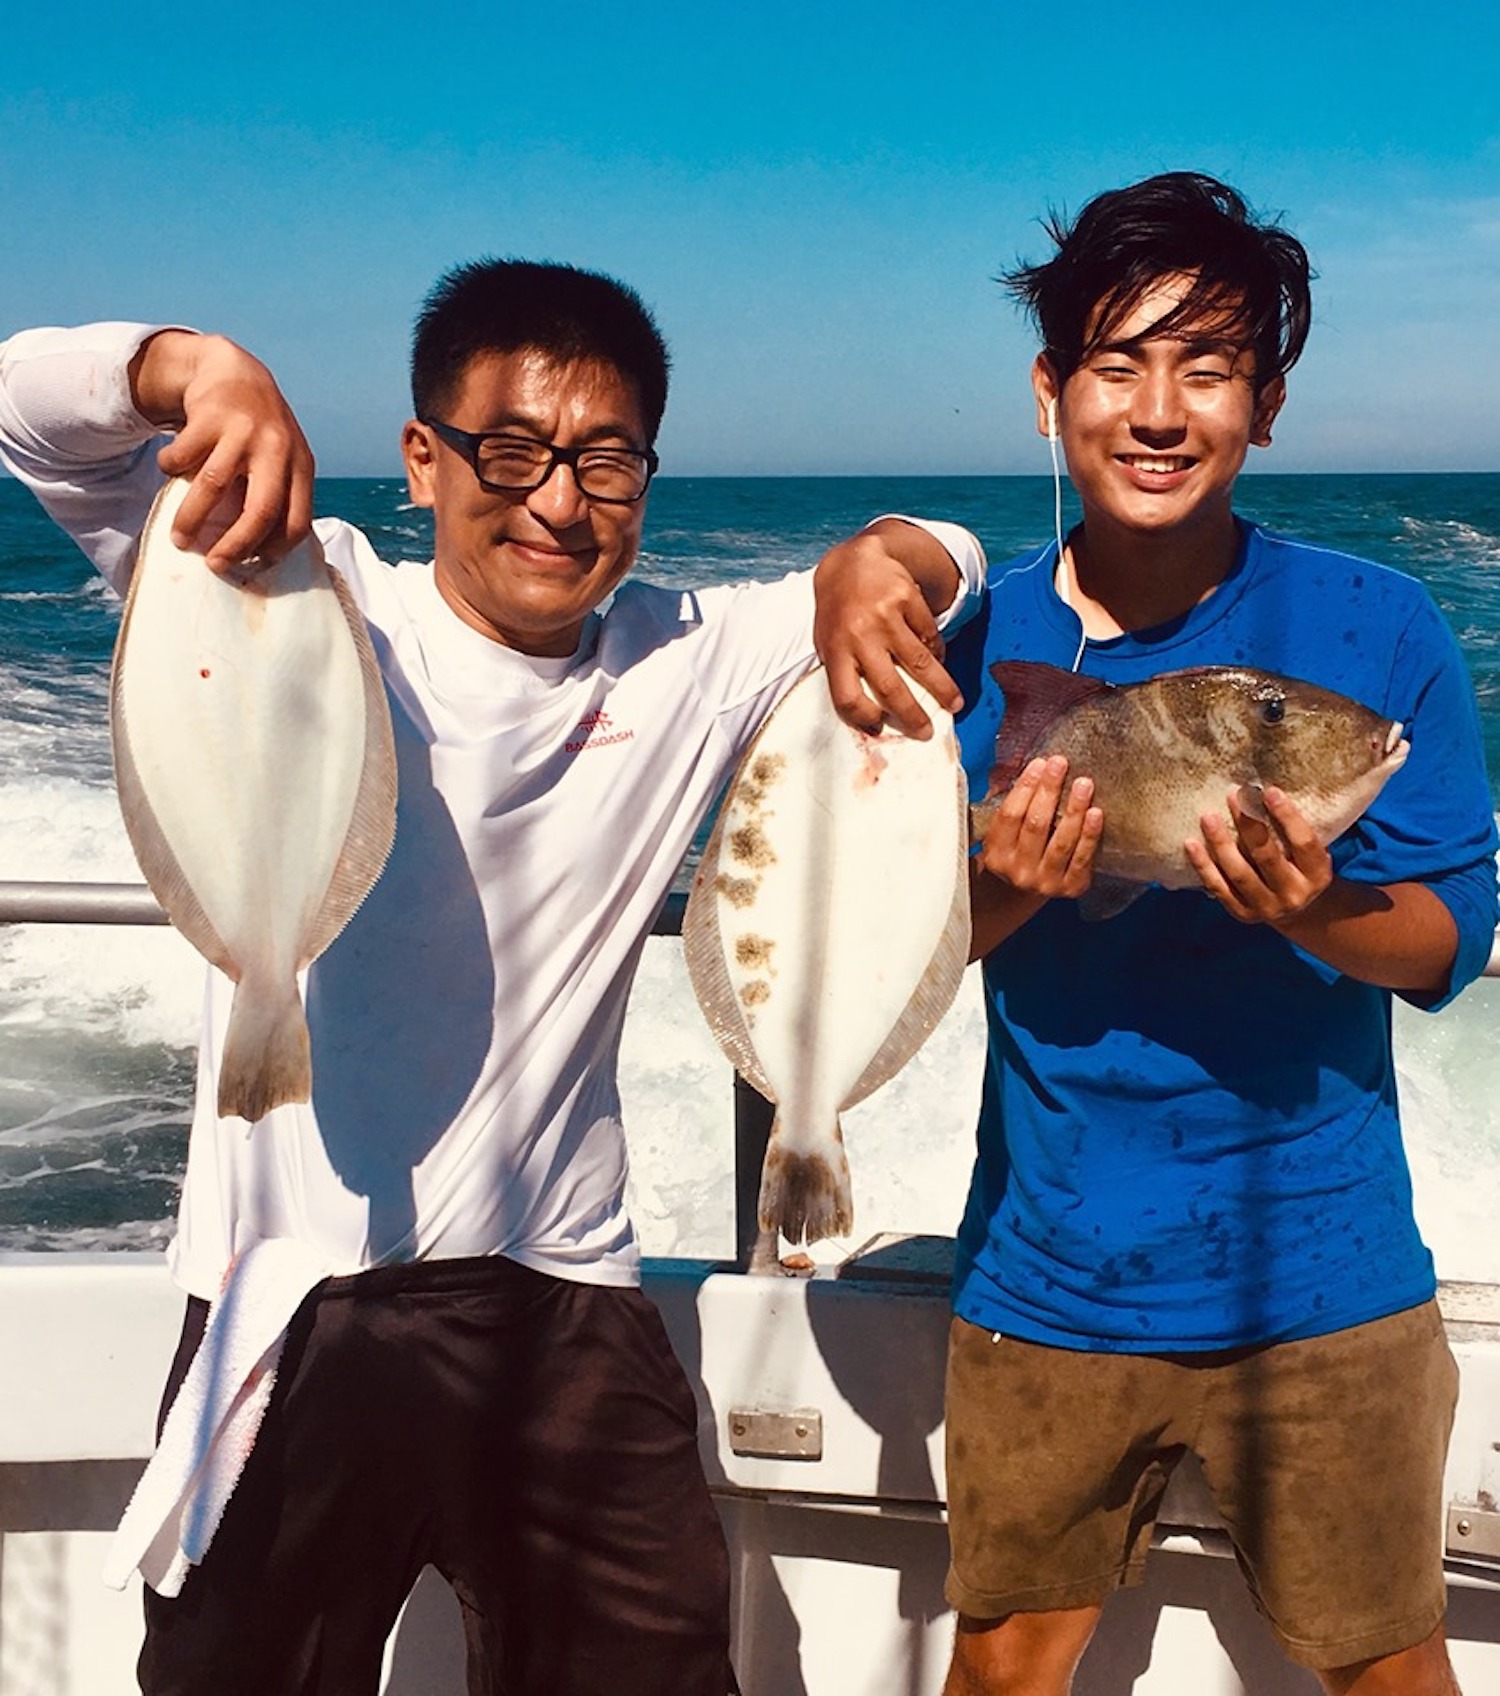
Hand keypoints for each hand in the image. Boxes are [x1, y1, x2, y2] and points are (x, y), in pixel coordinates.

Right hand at [129, 331, 314, 572]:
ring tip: (179, 538)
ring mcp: (244, 431)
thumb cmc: (260, 432)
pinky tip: (170, 468)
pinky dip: (170, 468)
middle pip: (261, 511)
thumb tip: (257, 555)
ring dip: (191, 519)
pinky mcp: (209, 415)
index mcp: (301, 466)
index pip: (296, 521)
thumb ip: (277, 496)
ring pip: (213, 487)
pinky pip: (182, 457)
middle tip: (214, 566)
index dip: (276, 550)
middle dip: (236, 545)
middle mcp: (278, 449)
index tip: (253, 566)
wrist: (236, 372)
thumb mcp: (283, 459)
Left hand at [812, 523, 962, 738]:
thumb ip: (845, 672)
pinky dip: (937, 653)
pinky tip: (939, 661)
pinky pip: (929, 636)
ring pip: (920, 663)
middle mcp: (860, 635)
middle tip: (928, 732)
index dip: (864, 718)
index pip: (847, 697)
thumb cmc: (838, 612)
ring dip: (942, 688)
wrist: (853, 562)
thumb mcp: (829, 641)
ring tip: (954, 704)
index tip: (878, 727)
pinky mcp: (908, 599)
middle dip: (913, 715)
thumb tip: (872, 716)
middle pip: (890, 688)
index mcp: (835, 651)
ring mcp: (886, 616)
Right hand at [977, 755, 1101, 898]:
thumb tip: (1031, 767)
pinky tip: (1096, 813)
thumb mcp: (1004, 834)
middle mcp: (1017, 871)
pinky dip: (1089, 835)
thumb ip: (1012, 805)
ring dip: (1073, 809)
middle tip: (1060, 764)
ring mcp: (1044, 882)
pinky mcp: (1070, 888)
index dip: (1025, 788)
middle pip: (1035, 825)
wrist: (1029, 894)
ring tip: (1084, 784)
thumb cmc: (1019, 851)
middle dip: (1048, 791)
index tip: (1039, 764)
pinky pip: (1082, 858)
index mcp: (996, 855)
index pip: (1010, 815)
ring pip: (1061, 841)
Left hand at [1185, 785, 1333, 925]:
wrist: (1296, 911)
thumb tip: (1261, 790)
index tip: (1269, 791)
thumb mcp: (1307, 851)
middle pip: (1267, 856)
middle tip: (1233, 796)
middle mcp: (1294, 893)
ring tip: (1208, 817)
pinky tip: (1191, 843)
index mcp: (1317, 873)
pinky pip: (1219, 888)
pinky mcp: (1242, 913)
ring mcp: (1267, 906)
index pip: (1303, 842)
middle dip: (1248, 824)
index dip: (1287, 816)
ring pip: (1239, 873)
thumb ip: (1292, 828)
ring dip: (1221, 843)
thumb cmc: (1299, 865)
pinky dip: (1203, 866)